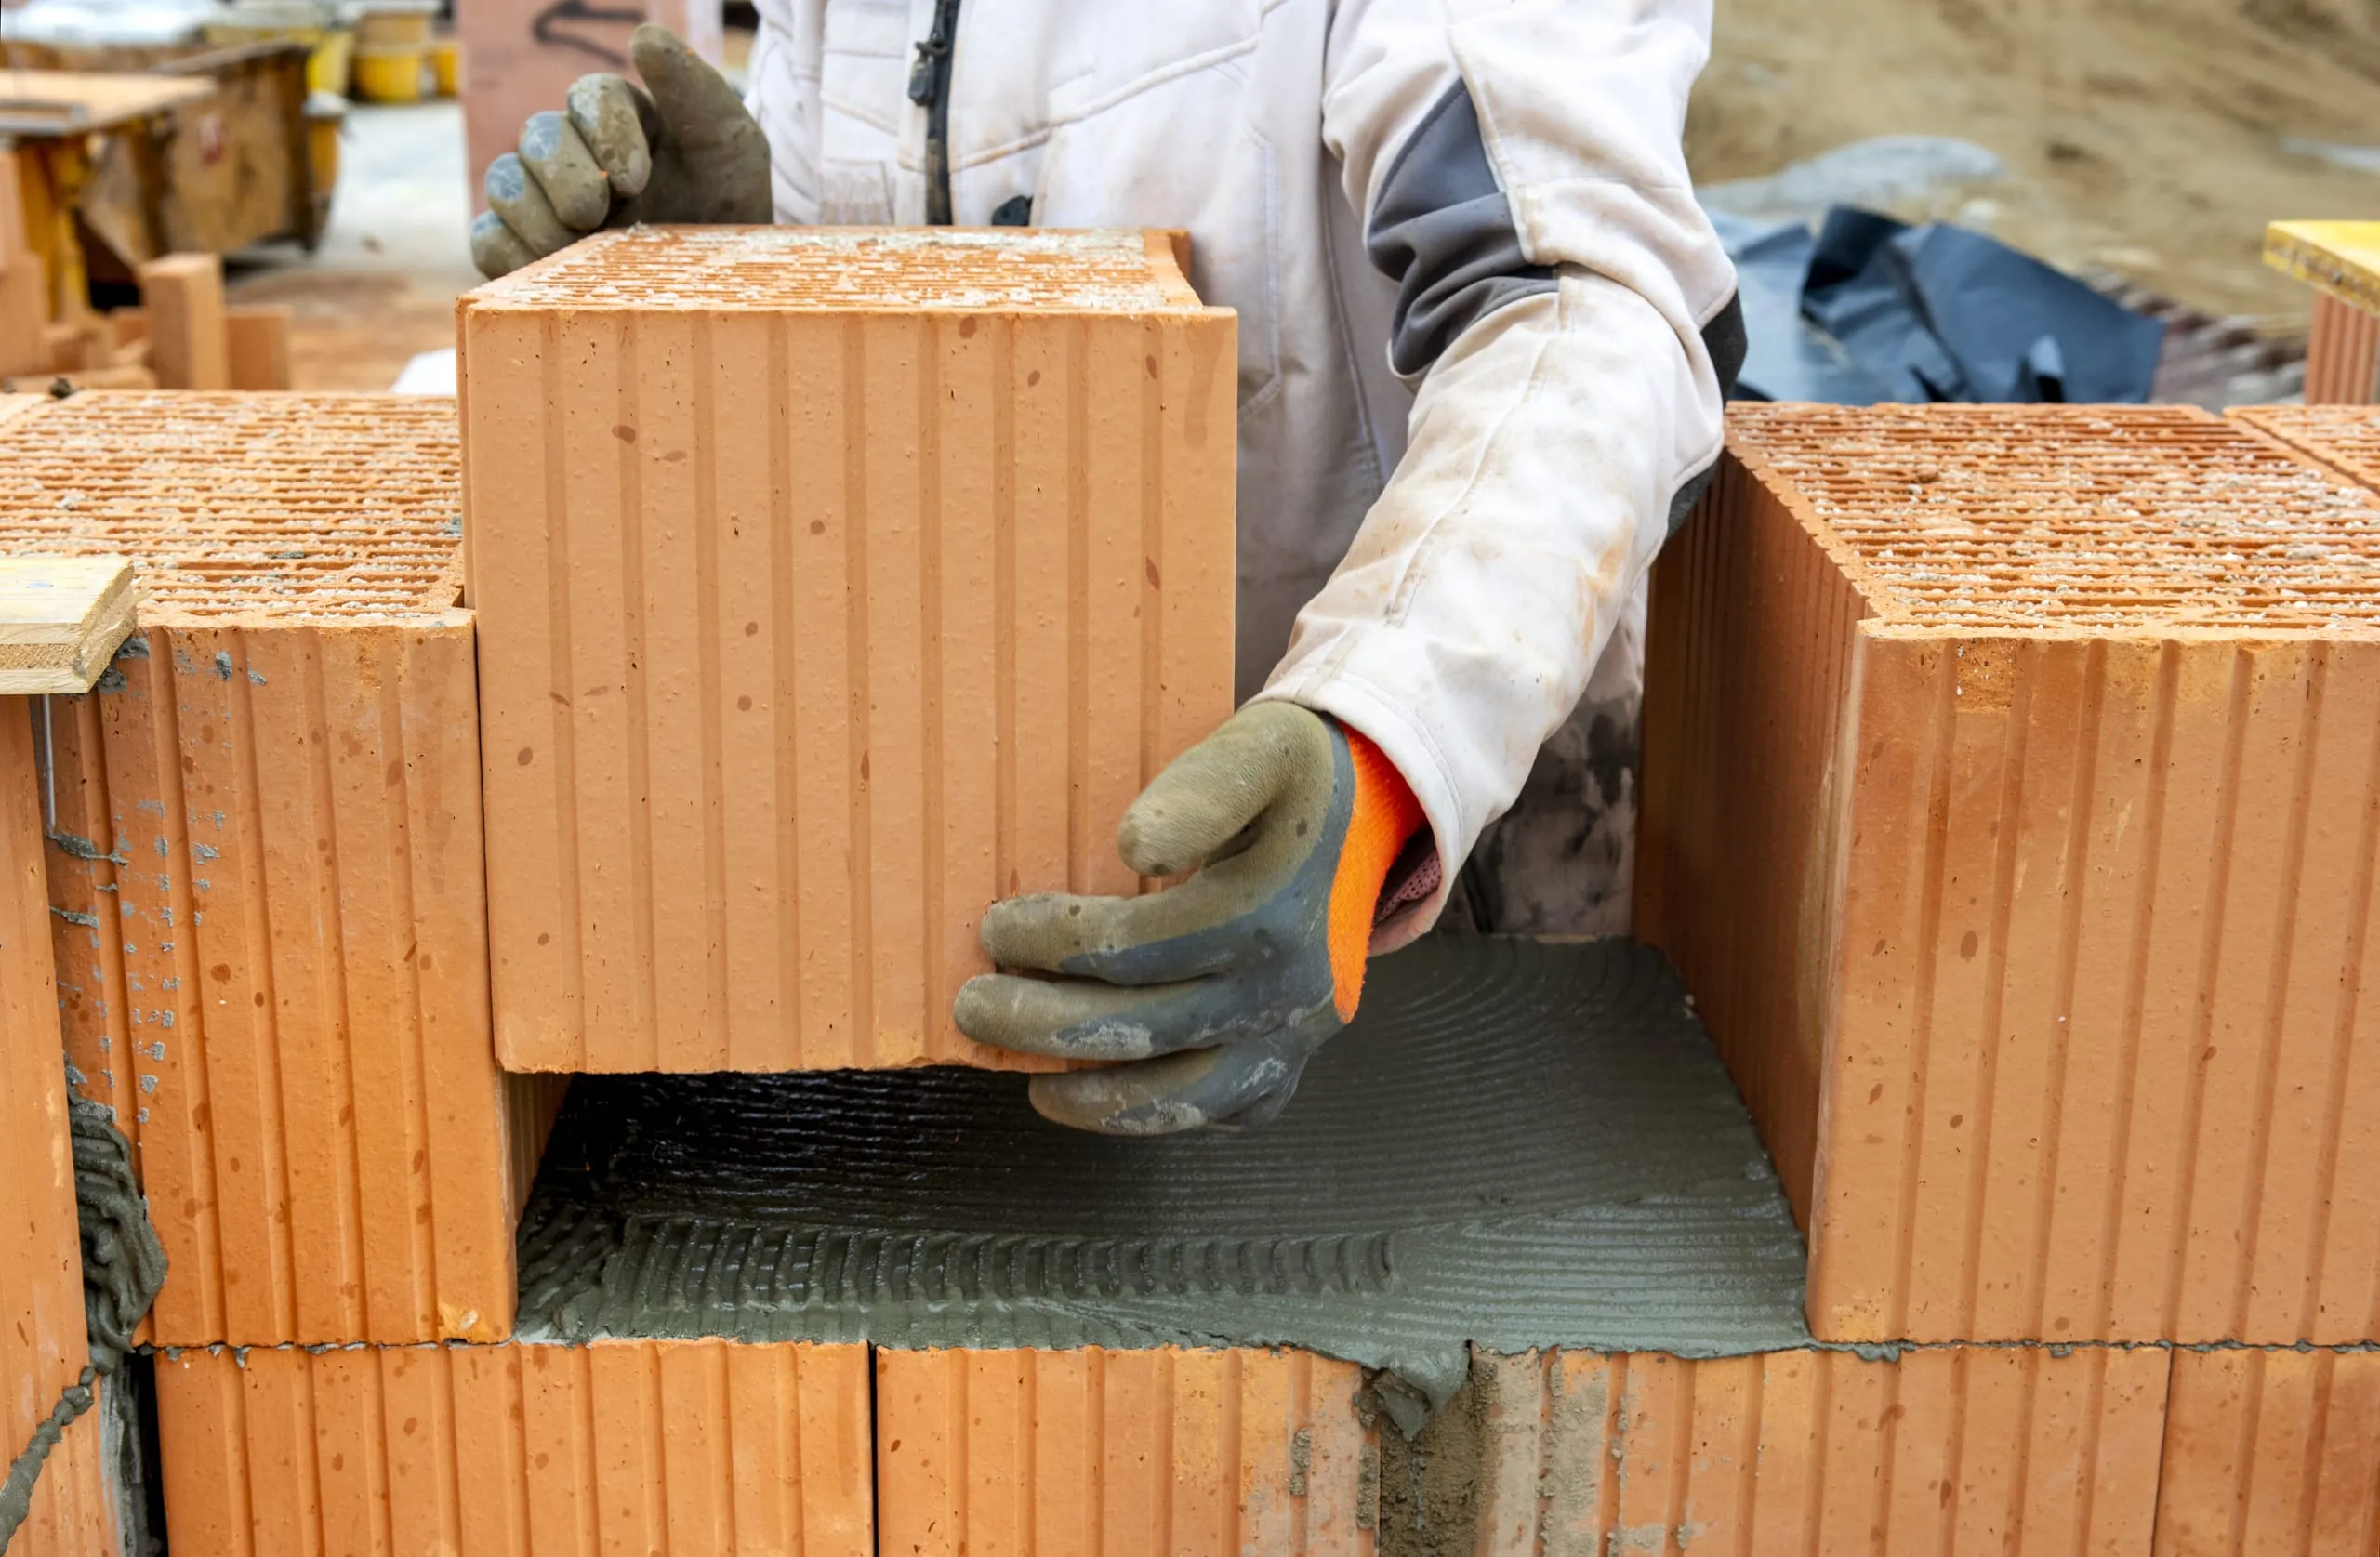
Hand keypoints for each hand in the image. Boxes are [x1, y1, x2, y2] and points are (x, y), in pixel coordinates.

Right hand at [470, 23, 770, 278]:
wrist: (721, 298)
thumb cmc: (730, 218)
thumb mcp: (732, 152)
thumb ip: (696, 91)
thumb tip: (644, 36)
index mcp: (622, 118)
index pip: (591, 95)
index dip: (604, 131)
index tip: (634, 179)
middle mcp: (574, 151)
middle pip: (539, 135)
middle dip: (565, 174)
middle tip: (596, 212)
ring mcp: (542, 201)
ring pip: (505, 183)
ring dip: (536, 215)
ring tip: (579, 251)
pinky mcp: (522, 251)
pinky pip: (488, 239)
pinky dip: (511, 252)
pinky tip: (549, 271)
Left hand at [955, 703, 1424, 1133]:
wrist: (1371, 812)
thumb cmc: (1292, 779)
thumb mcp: (1256, 750)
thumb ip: (1200, 789)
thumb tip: (1134, 848)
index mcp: (1266, 909)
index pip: (1132, 946)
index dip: (1051, 942)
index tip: (997, 925)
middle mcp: (1286, 985)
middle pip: (1140, 1026)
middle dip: (1041, 1022)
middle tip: (975, 1004)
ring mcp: (1294, 1034)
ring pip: (1180, 1094)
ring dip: (1091, 1096)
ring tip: (1029, 1078)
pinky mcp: (1294, 1062)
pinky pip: (1222, 1112)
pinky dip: (1156, 1115)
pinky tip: (1104, 1094)